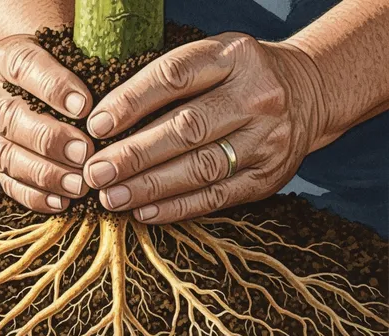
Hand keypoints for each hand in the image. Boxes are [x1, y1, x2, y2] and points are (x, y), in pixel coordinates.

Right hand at [0, 35, 94, 213]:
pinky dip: (34, 196)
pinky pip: (8, 182)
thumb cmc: (69, 62)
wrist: (42, 76)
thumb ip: (89, 58)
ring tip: (78, 185)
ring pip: (6, 154)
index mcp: (9, 57)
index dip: (54, 88)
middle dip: (49, 138)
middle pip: (10, 116)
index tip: (85, 107)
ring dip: (43, 173)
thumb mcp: (75, 49)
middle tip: (85, 153)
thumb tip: (113, 82)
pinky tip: (61, 202)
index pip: (25, 67)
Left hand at [82, 32, 325, 223]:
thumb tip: (103, 120)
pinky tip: (145, 211)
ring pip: (200, 168)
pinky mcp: (268, 176)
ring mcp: (267, 139)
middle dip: (134, 155)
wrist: (307, 93)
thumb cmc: (237, 75)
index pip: (174, 77)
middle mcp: (256, 96)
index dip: (131, 102)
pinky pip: (217, 197)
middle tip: (95, 172)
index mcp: (233, 56)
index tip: (97, 125)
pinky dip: (177, 207)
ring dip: (149, 187)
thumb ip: (167, 80)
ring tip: (111, 197)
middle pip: (186, 129)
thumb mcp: (212, 57)